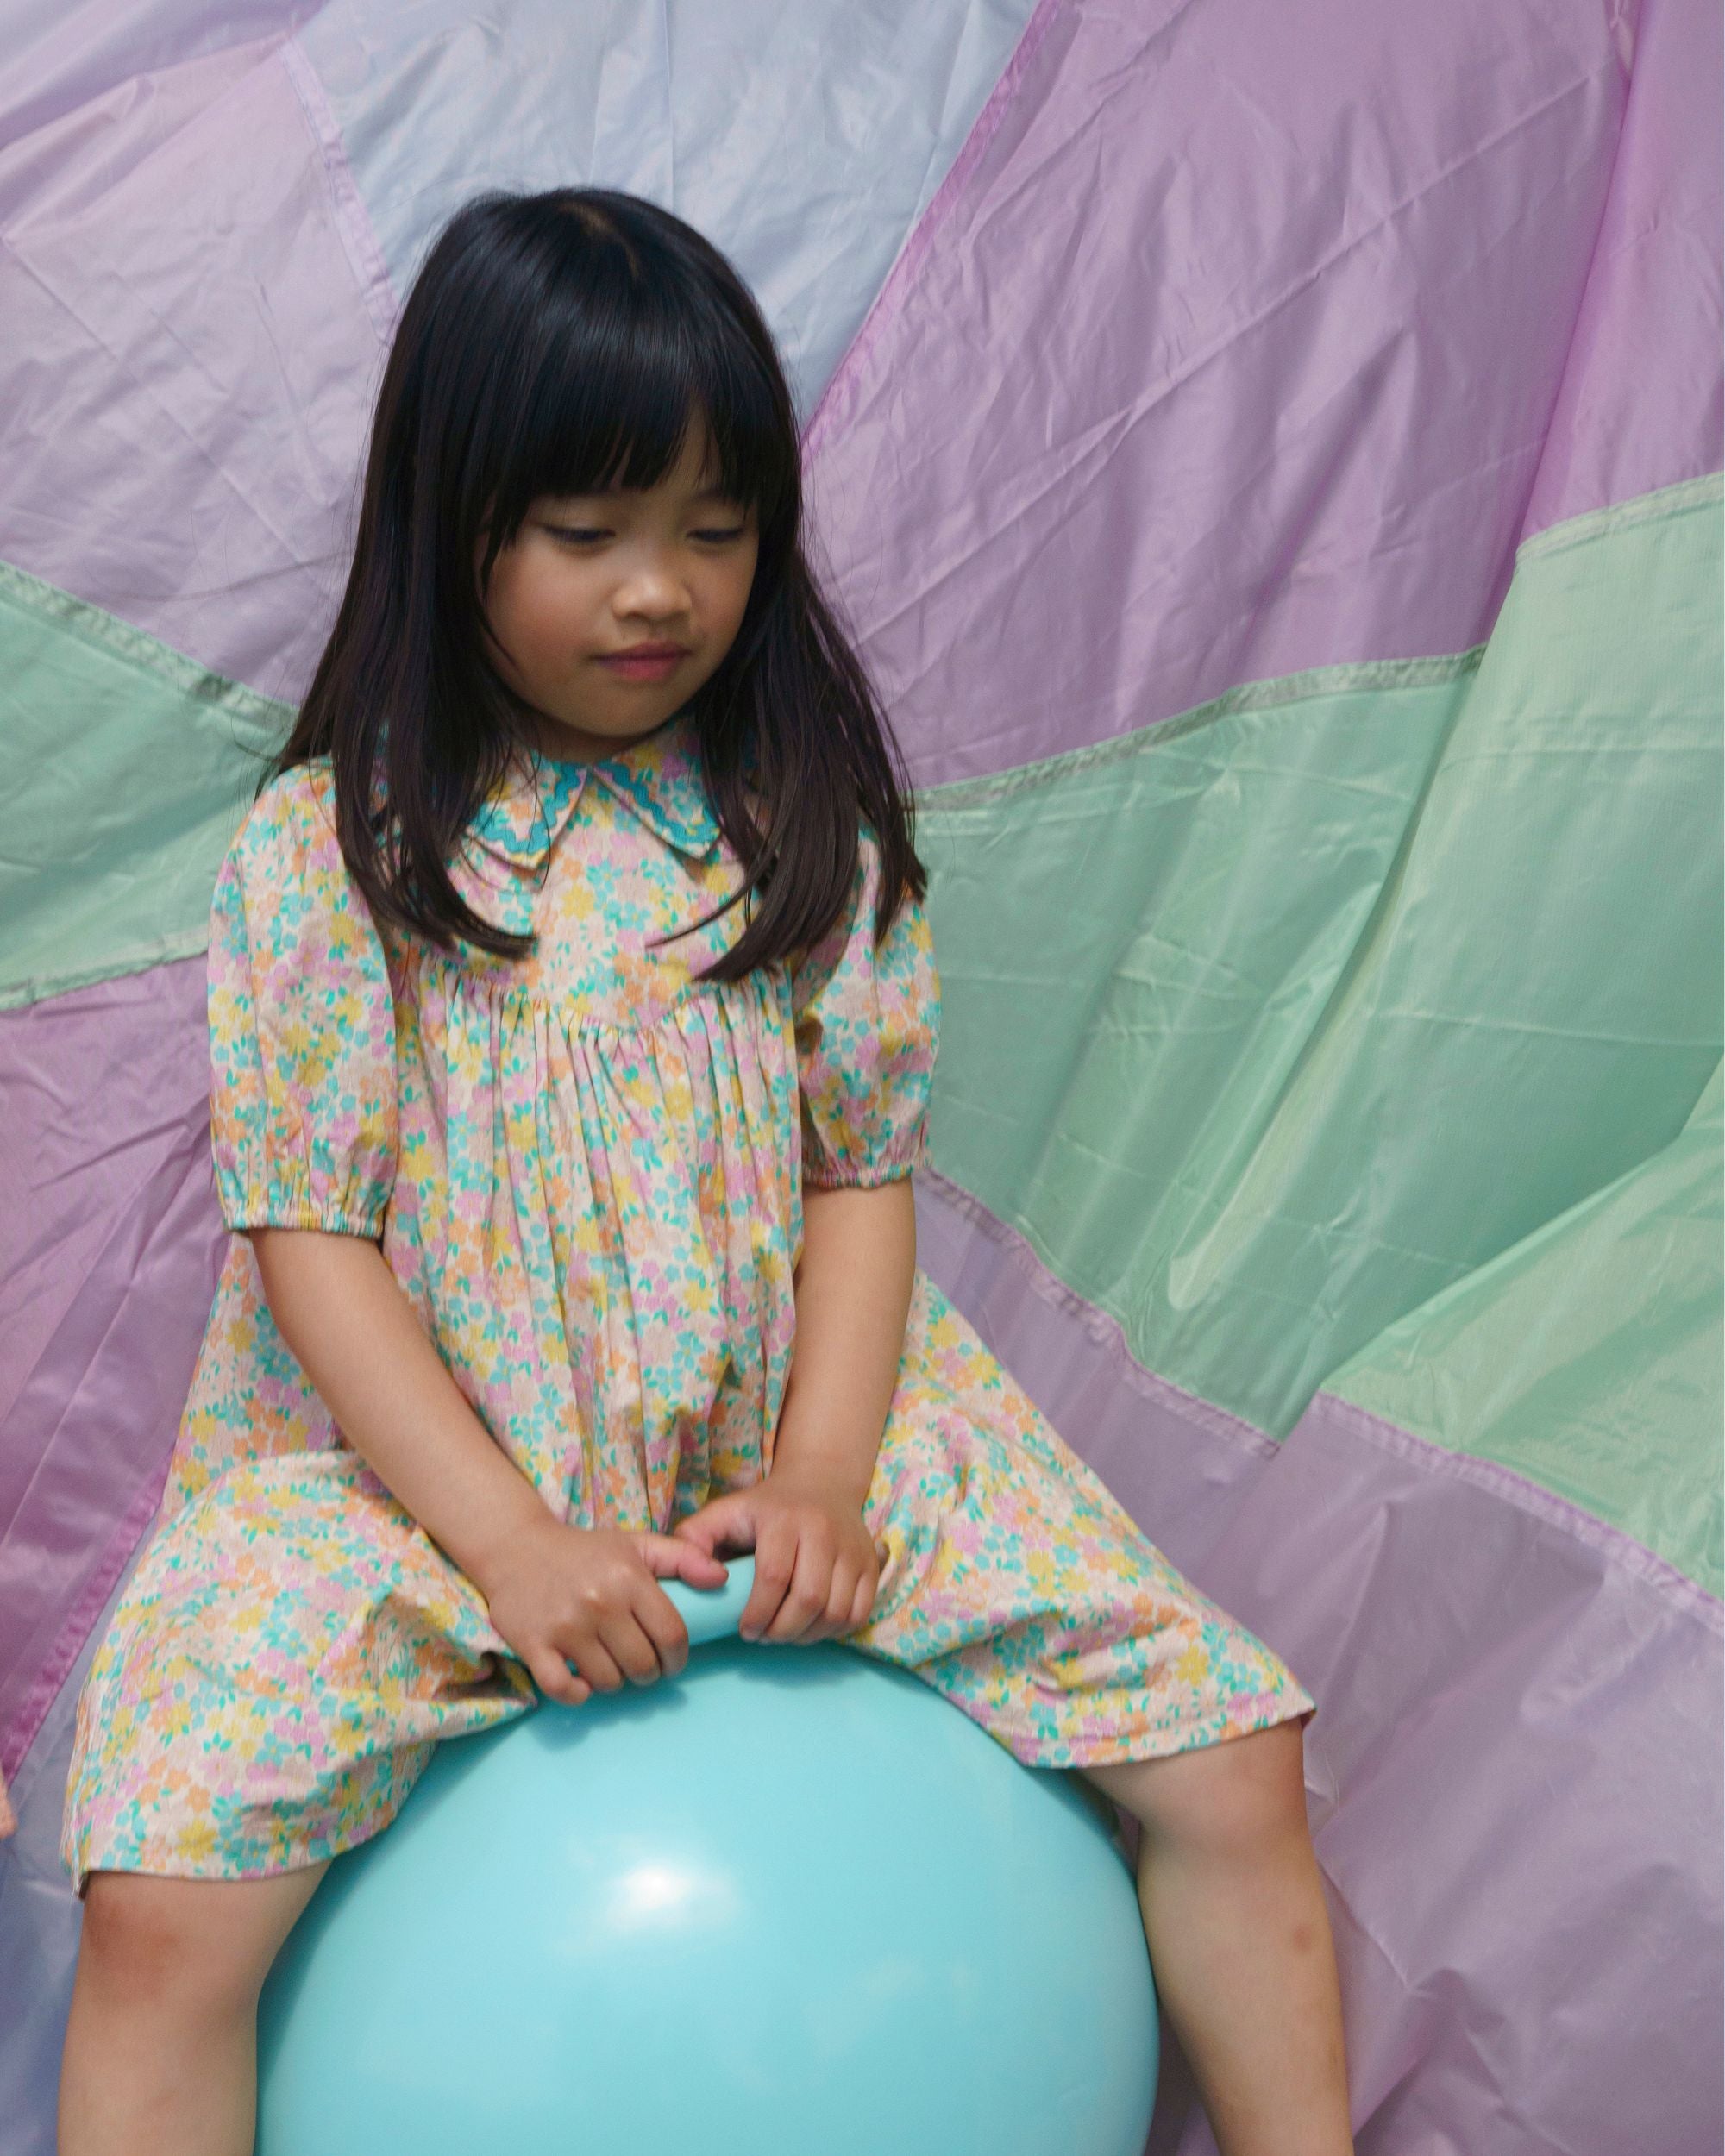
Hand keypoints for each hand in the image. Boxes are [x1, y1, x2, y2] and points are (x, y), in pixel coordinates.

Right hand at [471, 1515, 727, 1706]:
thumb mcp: (636, 1544)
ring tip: (611, 1664)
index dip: (678, 1658)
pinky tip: (583, 1682)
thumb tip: (722, 1578)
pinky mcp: (533, 1645)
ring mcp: (565, 1626)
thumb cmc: (585, 1551)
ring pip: (608, 1681)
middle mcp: (599, 1603)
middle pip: (642, 1665)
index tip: (672, 1661)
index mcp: (629, 1578)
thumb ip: (684, 1557)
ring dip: (615, 1681)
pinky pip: (564, 1689)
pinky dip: (578, 1693)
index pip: (672, 1635)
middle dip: (648, 1672)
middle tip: (641, 1664)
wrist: (518, 1548)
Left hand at [673, 1467, 880, 1643]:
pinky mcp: (871, 1564)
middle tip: (765, 1636)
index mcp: (784, 1519)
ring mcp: (852, 1548)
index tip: (745, 1629)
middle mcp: (823, 1530)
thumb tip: (705, 1579)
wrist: (822, 1482)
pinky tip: (812, 1626)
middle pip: (809, 1599)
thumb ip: (694, 1540)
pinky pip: (859, 1612)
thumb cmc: (765, 1508)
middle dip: (782, 1630)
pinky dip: (834, 1630)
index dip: (758, 1613)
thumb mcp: (724, 1512)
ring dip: (807, 1635)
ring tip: (786, 1633)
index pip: (774, 1576)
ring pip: (836, 1611)